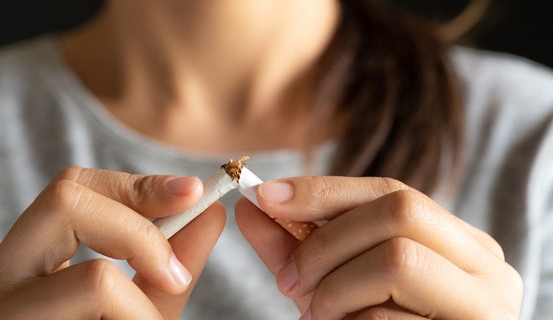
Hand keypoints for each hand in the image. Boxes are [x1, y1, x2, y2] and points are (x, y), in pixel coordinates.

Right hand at [0, 166, 225, 318]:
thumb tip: (210, 210)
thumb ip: (171, 259)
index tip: (195, 194)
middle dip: (141, 233)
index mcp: (22, 263)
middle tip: (174, 278)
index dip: (137, 185)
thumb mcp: (143, 306)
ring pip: (95, 279)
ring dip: (142, 309)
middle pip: (65, 201)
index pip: (70, 189)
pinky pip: (100, 316)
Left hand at [236, 176, 522, 318]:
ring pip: (397, 259)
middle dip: (326, 242)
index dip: (323, 190)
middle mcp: (485, 264)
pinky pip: (391, 317)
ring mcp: (488, 303)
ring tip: (320, 316)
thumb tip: (250, 205)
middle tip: (289, 281)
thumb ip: (297, 246)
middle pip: (399, 211)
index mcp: (457, 241)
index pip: (390, 190)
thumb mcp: (334, 283)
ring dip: (337, 289)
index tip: (265, 197)